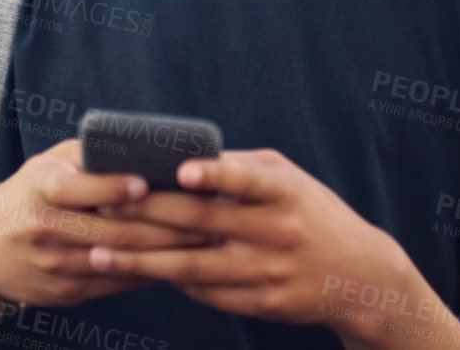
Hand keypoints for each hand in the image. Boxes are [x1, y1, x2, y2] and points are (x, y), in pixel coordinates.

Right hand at [0, 138, 215, 310]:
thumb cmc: (30, 194)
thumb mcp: (48, 164)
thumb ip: (90, 155)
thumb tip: (147, 148)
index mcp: (41, 189)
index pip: (77, 188)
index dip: (111, 187)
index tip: (146, 183)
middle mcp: (46, 228)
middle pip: (111, 230)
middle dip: (164, 225)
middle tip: (207, 215)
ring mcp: (56, 264)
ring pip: (120, 261)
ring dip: (167, 252)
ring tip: (207, 239)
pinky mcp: (67, 291)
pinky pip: (116, 283)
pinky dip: (150, 272)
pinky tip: (180, 261)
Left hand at [84, 148, 415, 329]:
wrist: (359, 276)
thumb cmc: (312, 213)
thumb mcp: (289, 180)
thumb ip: (241, 168)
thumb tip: (180, 156)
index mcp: (284, 193)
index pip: (246, 180)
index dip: (213, 175)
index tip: (178, 171)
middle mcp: (277, 232)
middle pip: (202, 222)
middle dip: (148, 213)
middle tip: (104, 204)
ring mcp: (268, 272)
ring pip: (192, 267)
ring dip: (141, 260)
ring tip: (100, 251)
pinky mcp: (261, 304)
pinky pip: (205, 293)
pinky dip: (170, 280)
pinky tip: (138, 270)